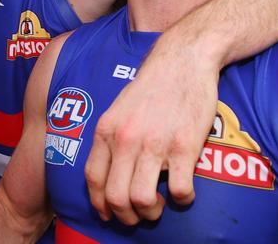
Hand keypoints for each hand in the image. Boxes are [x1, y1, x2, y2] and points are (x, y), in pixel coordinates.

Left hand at [84, 35, 218, 224]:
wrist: (182, 60)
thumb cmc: (151, 85)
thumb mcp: (118, 108)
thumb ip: (111, 136)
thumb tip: (109, 169)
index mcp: (107, 130)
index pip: (93, 178)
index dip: (99, 203)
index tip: (107, 213)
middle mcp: (126, 139)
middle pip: (115, 196)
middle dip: (125, 216)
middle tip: (137, 215)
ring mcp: (154, 144)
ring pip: (143, 200)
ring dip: (151, 212)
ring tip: (159, 205)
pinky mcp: (184, 147)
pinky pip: (180, 191)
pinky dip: (183, 200)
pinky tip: (184, 191)